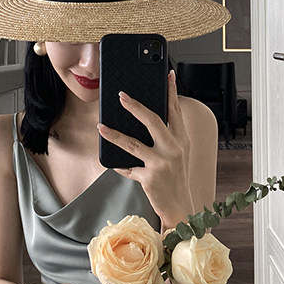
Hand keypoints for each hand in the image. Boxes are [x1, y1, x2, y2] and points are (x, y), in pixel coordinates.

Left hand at [96, 70, 193, 229]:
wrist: (180, 207)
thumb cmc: (175, 179)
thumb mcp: (176, 156)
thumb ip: (165, 138)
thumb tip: (144, 119)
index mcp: (182, 140)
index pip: (175, 111)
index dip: (171, 91)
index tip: (168, 75)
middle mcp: (174, 149)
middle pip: (153, 120)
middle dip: (135, 106)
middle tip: (121, 96)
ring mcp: (162, 163)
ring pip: (133, 143)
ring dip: (114, 134)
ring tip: (101, 127)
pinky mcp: (150, 177)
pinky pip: (128, 167)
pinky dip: (120, 166)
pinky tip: (112, 163)